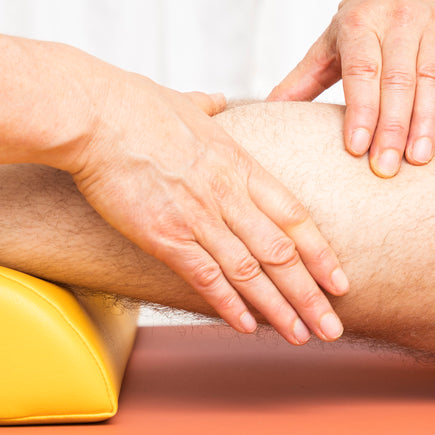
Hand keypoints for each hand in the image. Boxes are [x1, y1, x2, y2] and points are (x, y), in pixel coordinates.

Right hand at [69, 76, 347, 343]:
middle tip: (333, 327)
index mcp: (238, 164)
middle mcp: (227, 194)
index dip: (321, 253)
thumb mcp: (185, 102)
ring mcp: (197, 217)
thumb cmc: (132, 105)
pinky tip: (247, 327)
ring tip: (302, 336)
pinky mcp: (165, 235)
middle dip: (311, 294)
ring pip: (251, 272)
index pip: (294, 216)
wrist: (93, 116)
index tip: (340, 281)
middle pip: (282, 252)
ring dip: (280, 309)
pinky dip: (229, 305)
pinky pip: (206, 277)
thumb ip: (207, 106)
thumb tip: (216, 98)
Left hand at [269, 0, 434, 175]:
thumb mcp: (331, 39)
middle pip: (397, 81)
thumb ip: (303, 78)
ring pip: (431, 79)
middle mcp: (400, 19)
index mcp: (360, 22)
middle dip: (392, 128)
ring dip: (424, 123)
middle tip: (386, 169)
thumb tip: (266, 112)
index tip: (355, 149)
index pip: (361, 72)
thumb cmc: (366, 11)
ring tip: (418, 160)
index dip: (360, 111)